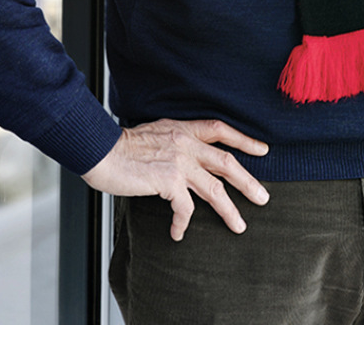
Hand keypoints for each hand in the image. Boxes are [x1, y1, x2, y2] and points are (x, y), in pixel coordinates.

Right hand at [82, 118, 269, 240]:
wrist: (100, 150)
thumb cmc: (121, 146)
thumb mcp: (155, 133)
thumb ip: (174, 141)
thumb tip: (186, 156)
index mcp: (183, 129)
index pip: (220, 130)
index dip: (244, 139)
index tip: (263, 150)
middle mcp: (185, 143)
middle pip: (227, 162)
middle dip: (248, 182)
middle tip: (263, 198)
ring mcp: (178, 162)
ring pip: (215, 189)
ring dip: (229, 210)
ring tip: (239, 226)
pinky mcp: (168, 180)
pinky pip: (185, 207)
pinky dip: (183, 223)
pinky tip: (177, 233)